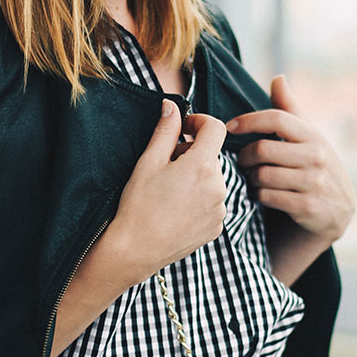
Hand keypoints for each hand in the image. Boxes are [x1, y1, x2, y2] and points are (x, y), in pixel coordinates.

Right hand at [109, 103, 227, 282]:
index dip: (199, 122)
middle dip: (193, 152)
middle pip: (212, 155)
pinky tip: (175, 207)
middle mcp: (219, 187)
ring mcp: (220, 209)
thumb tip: (172, 106)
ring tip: (168, 190)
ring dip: (196, 176)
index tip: (184, 128)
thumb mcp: (148, 161)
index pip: (216, 128)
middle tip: (165, 163)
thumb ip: (166, 130)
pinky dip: (199, 198)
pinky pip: (213, 202)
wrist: (136, 250)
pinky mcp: (217, 227)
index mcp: (202, 166)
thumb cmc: (138, 205)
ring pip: (213, 179)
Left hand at [228, 76, 353, 279]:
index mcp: (313, 134)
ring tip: (252, 177)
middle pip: (263, 149)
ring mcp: (314, 183)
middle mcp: (317, 156)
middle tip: (241, 161)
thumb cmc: (315, 165)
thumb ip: (289, 108)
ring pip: (262, 175)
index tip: (229, 127)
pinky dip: (258, 196)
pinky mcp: (308, 207)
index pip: (276, 118)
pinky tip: (261, 194)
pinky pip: (268, 197)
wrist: (339, 209)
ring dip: (250, 178)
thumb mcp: (308, 136)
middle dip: (245, 156)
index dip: (248, 121)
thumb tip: (278, 78)